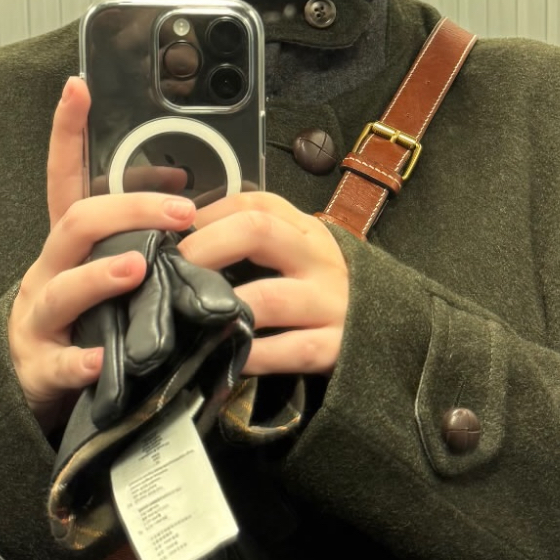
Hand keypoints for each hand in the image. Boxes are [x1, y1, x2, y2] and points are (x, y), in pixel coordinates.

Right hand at [9, 78, 198, 432]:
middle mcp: (47, 273)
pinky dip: (80, 362)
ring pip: (63, 289)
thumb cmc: (79, 324)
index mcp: (65, 247)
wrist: (27, 390)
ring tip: (137, 269)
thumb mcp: (101, 273)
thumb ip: (134, 235)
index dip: (67, 132)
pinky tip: (99, 360)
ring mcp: (39, 320)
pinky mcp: (40, 368)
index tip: (78, 87)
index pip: (64, 178)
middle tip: (181, 214)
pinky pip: (60, 364)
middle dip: (129, 211)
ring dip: (101, 277)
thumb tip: (183, 188)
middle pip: (77, 225)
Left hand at [177, 191, 349, 376]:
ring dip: (222, 307)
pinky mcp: (336, 346)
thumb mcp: (299, 255)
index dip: (205, 214)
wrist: (391, 334)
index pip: (253, 202)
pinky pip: (290, 349)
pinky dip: (252, 354)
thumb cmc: (324, 293)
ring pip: (269, 297)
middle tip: (169, 272)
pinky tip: (228, 358)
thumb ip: (255, 244)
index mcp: (305, 230)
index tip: (171, 234)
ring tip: (188, 317)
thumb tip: (183, 244)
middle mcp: (318, 258)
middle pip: (257, 231)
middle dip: (205, 247)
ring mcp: (330, 302)